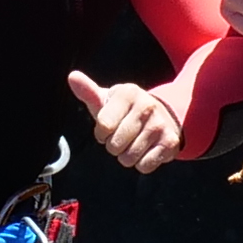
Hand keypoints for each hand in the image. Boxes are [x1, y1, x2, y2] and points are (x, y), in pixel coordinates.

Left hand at [73, 67, 188, 171]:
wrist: (163, 116)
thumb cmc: (126, 111)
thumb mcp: (107, 101)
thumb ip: (88, 92)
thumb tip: (72, 77)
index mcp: (128, 93)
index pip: (103, 126)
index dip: (102, 133)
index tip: (109, 126)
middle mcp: (147, 106)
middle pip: (115, 145)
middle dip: (114, 146)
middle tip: (123, 136)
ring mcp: (160, 125)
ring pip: (129, 158)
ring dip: (127, 156)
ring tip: (134, 142)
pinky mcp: (170, 142)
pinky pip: (144, 165)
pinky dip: (142, 163)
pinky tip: (146, 150)